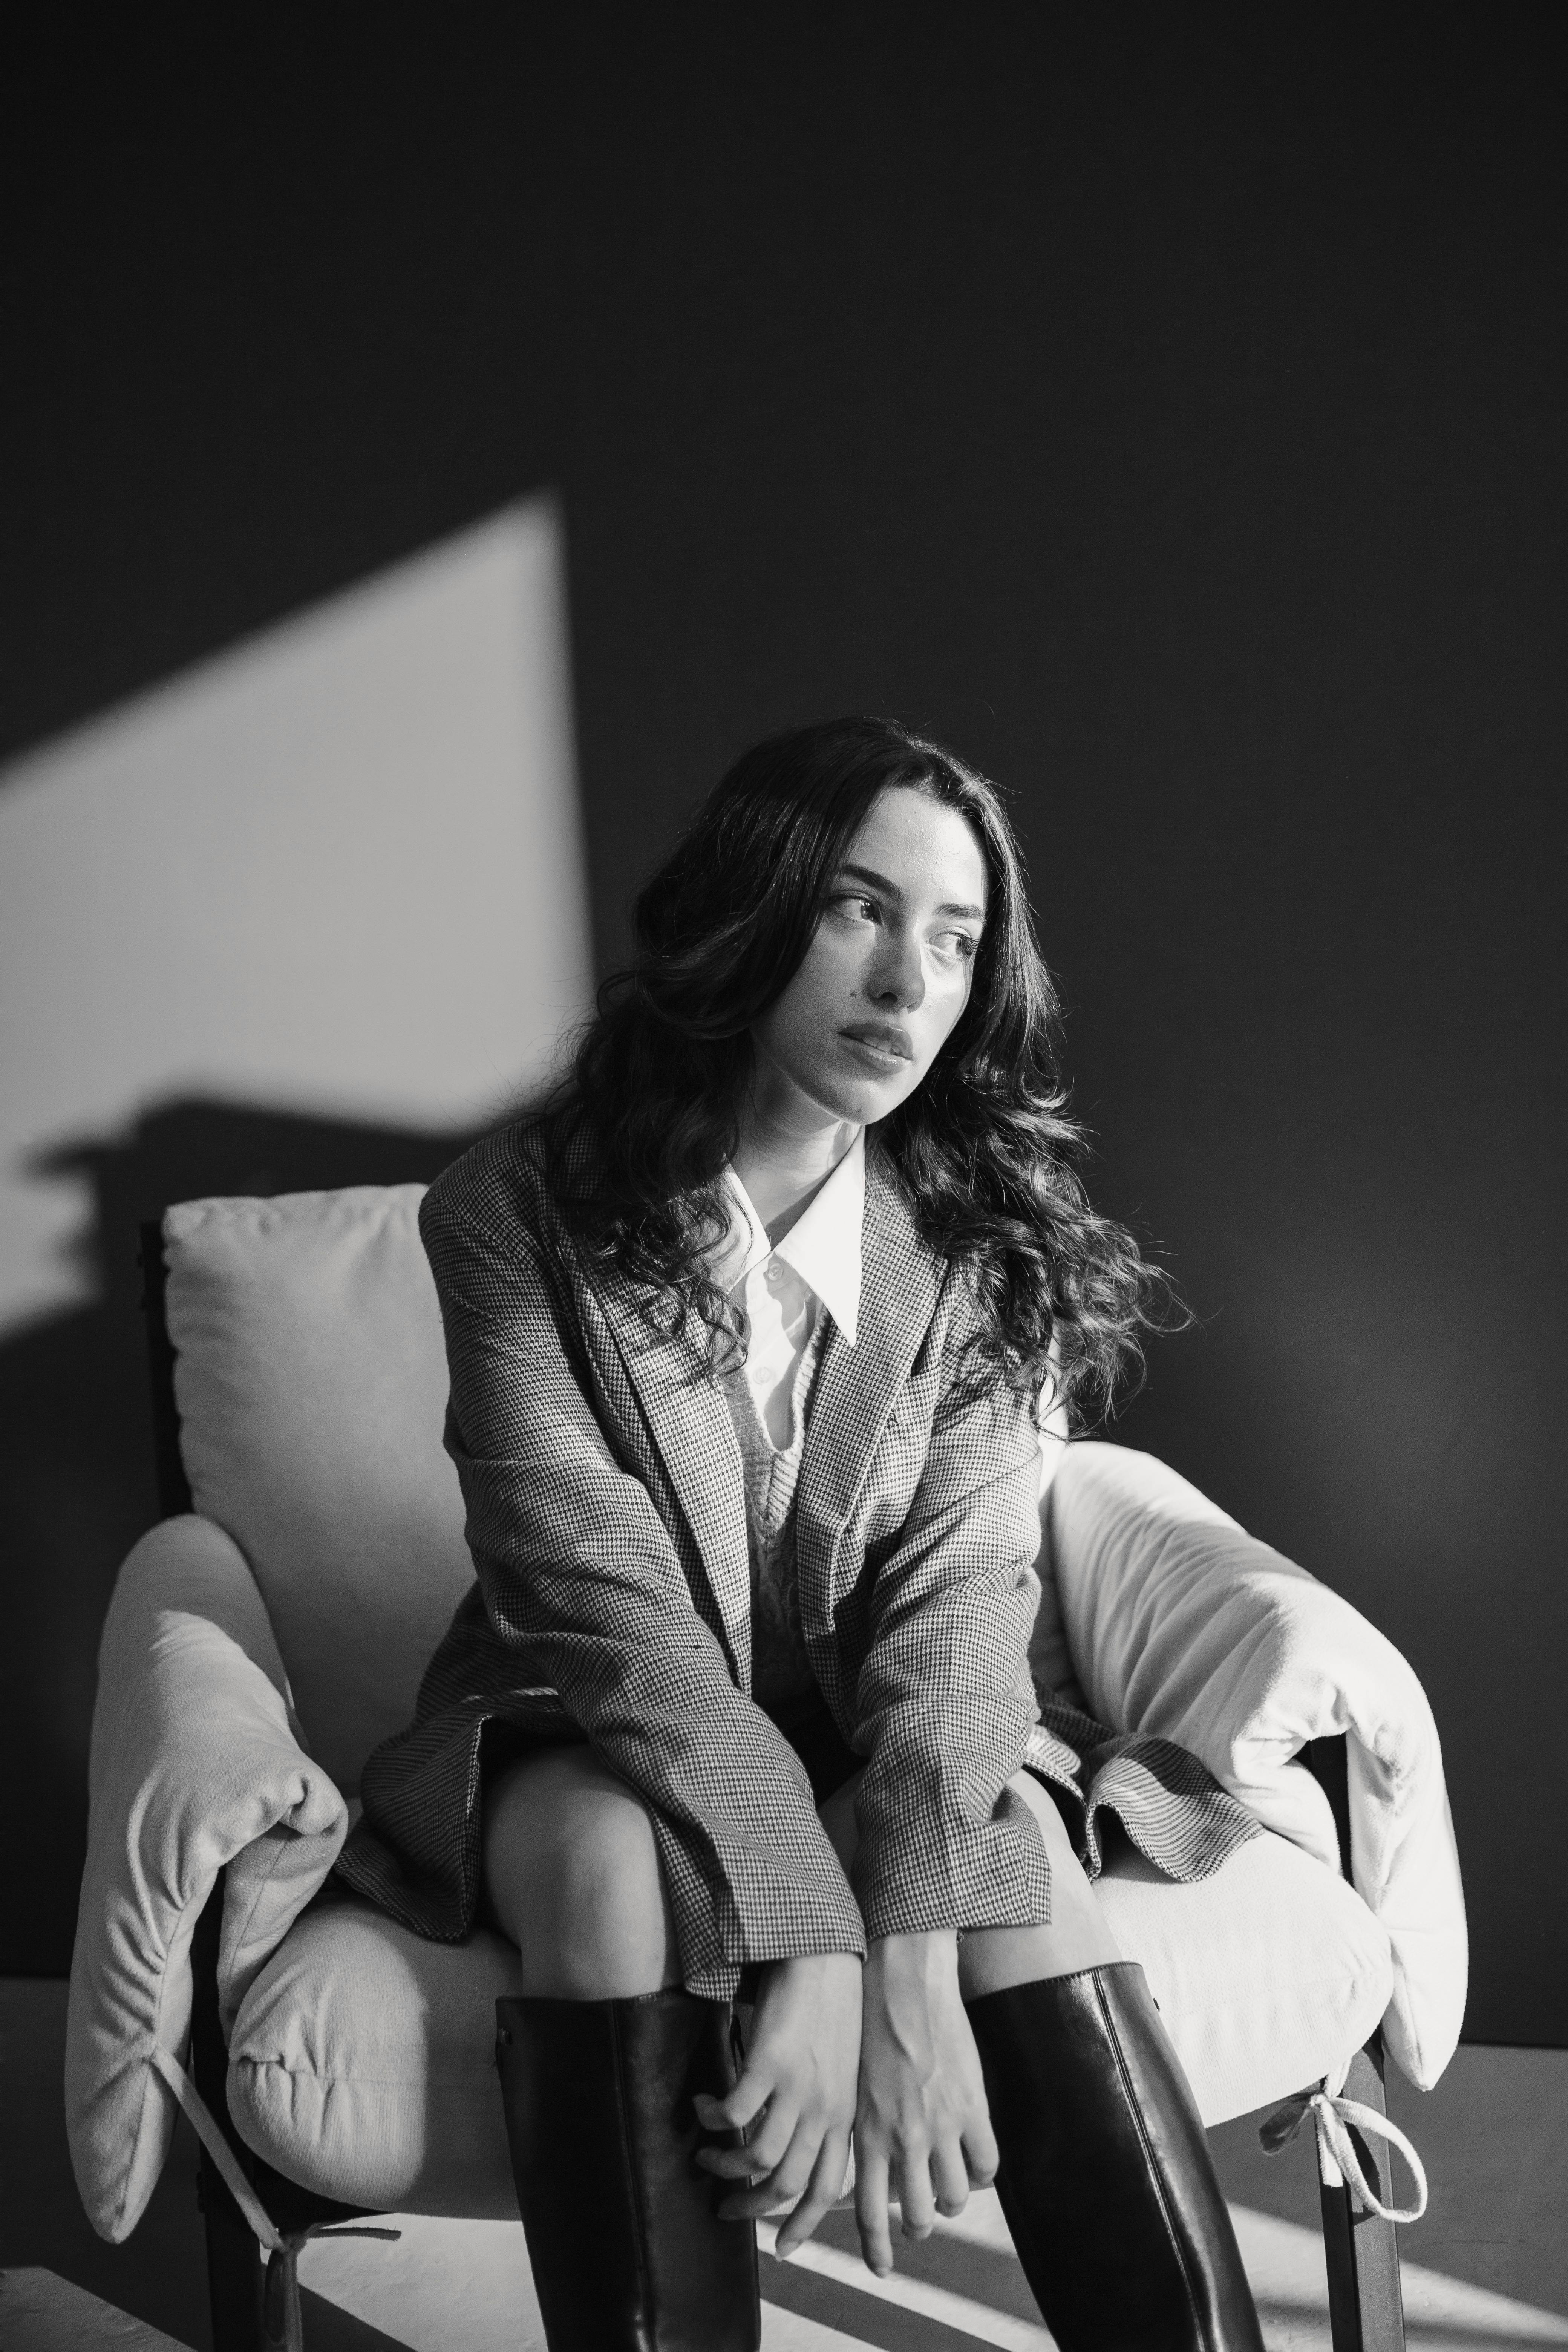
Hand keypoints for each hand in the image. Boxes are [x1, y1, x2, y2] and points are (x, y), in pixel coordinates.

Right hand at [693, 1951, 861, 2255]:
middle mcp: (823, 2110)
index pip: (826, 2190)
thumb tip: (795, 2146)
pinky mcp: (768, 2063)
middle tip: (725, 2208)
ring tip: (707, 2156)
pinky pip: (733, 2112)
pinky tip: (703, 2107)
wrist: (826, 1958)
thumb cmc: (831, 2012)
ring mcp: (797, 2088)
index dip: (802, 2226)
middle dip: (752, 2207)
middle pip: (786, 2184)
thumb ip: (824, 2111)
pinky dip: (713, 2119)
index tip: (781, 2248)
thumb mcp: (839, 2073)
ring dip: (725, 2164)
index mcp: (843, 2116)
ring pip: (756, 2156)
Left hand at [853, 1931, 998, 2275]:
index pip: (869, 2213)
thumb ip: (867, 2130)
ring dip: (949, 2203)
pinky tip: (974, 2163)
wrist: (903, 1986)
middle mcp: (904, 2139)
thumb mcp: (857, 2088)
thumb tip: (874, 2165)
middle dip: (916, 2229)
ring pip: (952, 2199)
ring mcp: (940, 2127)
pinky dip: (981, 2173)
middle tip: (918, 2222)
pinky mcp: (972, 2108)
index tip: (881, 2269)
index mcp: (869, 2135)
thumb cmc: (872, 2029)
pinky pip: (986, 2166)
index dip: (876, 2250)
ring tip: (946, 2192)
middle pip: (916, 2217)